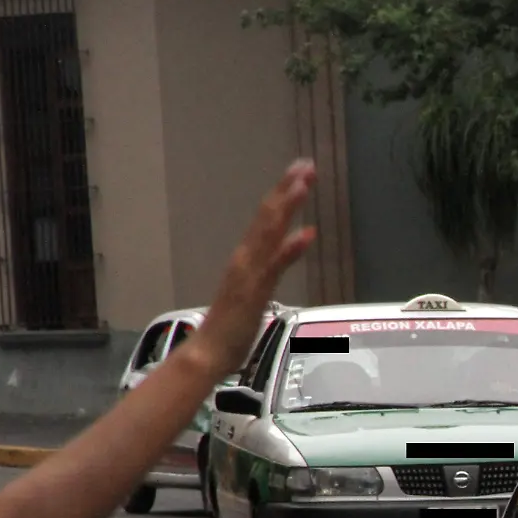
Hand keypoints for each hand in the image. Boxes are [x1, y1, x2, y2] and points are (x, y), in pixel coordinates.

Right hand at [187, 160, 317, 379]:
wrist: (209, 353)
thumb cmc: (232, 327)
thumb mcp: (257, 290)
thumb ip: (271, 268)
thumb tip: (288, 248)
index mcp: (248, 258)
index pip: (267, 219)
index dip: (283, 194)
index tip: (300, 173)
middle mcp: (246, 258)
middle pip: (268, 216)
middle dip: (287, 188)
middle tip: (305, 163)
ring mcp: (249, 272)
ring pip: (270, 232)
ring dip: (288, 206)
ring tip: (304, 182)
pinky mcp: (255, 291)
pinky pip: (275, 266)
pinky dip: (291, 248)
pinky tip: (307, 233)